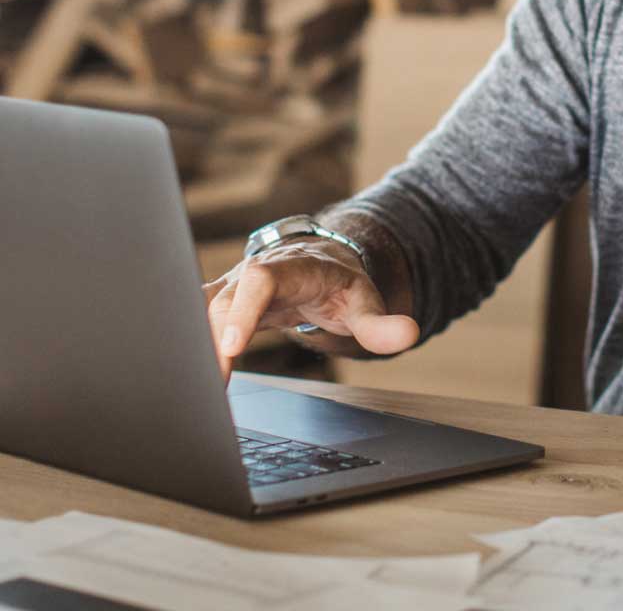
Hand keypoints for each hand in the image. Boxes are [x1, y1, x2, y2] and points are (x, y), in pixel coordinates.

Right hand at [204, 238, 419, 383]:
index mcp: (292, 268)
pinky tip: (182, 379)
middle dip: (208, 339)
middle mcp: (254, 273)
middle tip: (209, 387)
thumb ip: (382, 323)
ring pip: (199, 307)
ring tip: (191, 391)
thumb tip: (409, 334)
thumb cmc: (339, 285)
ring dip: (191, 344)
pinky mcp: (218, 302)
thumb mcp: (365, 302)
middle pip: (223, 297)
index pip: (262, 280)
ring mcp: (232, 286)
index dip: (243, 311)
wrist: (320, 263)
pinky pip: (191, 318)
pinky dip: (185, 345)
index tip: (230, 347)